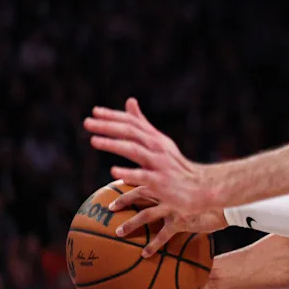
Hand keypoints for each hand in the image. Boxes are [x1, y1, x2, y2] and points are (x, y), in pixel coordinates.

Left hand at [84, 97, 217, 213]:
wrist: (200, 187)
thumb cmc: (175, 166)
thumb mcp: (159, 141)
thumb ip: (142, 124)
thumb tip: (130, 100)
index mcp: (156, 138)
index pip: (133, 122)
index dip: (114, 116)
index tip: (94, 111)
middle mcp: (158, 148)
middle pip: (131, 132)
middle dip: (108, 126)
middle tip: (87, 123)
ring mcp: (160, 164)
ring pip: (135, 150)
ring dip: (114, 145)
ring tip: (94, 141)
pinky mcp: (160, 182)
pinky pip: (142, 176)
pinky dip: (128, 173)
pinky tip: (114, 172)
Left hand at [110, 186, 227, 257]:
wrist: (227, 200)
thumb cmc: (213, 193)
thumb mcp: (197, 186)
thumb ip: (184, 187)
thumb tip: (178, 189)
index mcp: (171, 182)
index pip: (147, 177)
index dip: (131, 179)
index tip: (118, 182)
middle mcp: (169, 193)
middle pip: (140, 193)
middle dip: (123, 200)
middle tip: (109, 207)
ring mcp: (173, 207)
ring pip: (146, 215)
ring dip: (131, 224)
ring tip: (118, 233)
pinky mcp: (181, 221)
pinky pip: (163, 235)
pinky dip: (153, 245)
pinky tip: (144, 254)